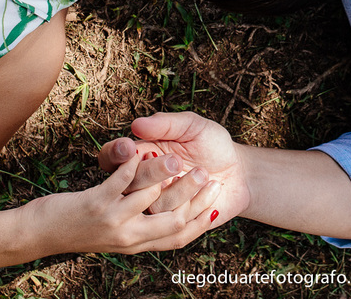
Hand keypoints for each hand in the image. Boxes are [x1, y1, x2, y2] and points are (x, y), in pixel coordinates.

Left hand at [24, 152, 220, 254]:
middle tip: (210, 177)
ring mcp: (113, 221)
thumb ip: (138, 224)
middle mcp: (129, 237)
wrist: (38, 235)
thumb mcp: (114, 233)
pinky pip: (121, 182)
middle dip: (196, 197)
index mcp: (137, 244)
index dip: (201, 219)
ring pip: (153, 197)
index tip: (217, 200)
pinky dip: (132, 164)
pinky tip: (141, 150)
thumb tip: (161, 212)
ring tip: (183, 160)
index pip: (179, 236)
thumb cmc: (76, 228)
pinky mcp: (96, 204)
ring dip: (169, 176)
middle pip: (174, 219)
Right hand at [100, 112, 250, 228]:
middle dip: (153, 172)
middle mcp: (142, 182)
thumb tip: (136, 125)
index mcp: (140, 154)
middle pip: (130, 183)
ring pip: (153, 205)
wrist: (238, 173)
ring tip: (204, 174)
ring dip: (182, 188)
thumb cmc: (212, 144)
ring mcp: (156, 205)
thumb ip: (166, 124)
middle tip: (177, 162)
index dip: (116, 153)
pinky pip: (174, 223)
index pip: (112, 156)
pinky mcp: (172, 225)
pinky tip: (212, 189)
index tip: (130, 148)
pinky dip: (196, 205)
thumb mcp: (192, 127)